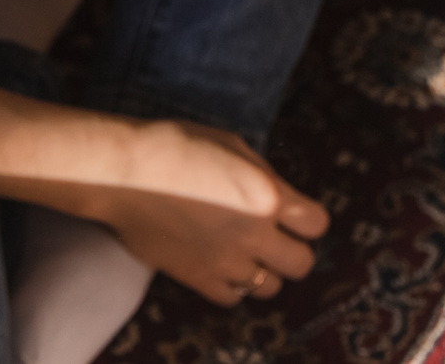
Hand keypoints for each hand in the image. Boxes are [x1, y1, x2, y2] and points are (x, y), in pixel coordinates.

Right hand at [92, 119, 328, 305]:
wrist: (126, 173)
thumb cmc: (179, 147)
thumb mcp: (236, 147)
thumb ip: (265, 178)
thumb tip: (280, 198)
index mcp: (268, 196)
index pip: (317, 224)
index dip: (308, 219)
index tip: (295, 215)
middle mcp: (254, 234)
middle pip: (302, 264)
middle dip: (293, 250)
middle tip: (276, 239)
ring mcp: (226, 261)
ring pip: (271, 288)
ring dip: (264, 270)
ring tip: (247, 252)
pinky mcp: (198, 279)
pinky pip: (233, 298)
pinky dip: (233, 285)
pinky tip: (222, 264)